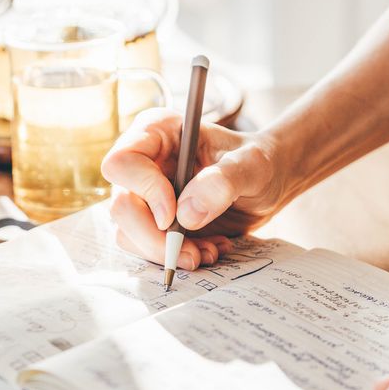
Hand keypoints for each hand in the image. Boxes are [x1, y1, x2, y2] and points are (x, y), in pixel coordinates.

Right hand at [101, 107, 284, 269]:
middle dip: (155, 238)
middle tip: (194, 254)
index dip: (145, 191)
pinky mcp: (153, 221)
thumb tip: (185, 214)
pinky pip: (147, 248)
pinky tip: (208, 248)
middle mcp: (143, 162)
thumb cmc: (259, 162)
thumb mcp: (252, 166)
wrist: (267, 184)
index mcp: (158, 133)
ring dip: (168, 252)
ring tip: (210, 250)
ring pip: (128, 233)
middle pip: (121, 206)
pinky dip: (177, 256)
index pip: (122, 163)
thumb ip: (223, 181)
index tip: (175, 215)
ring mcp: (144, 194)